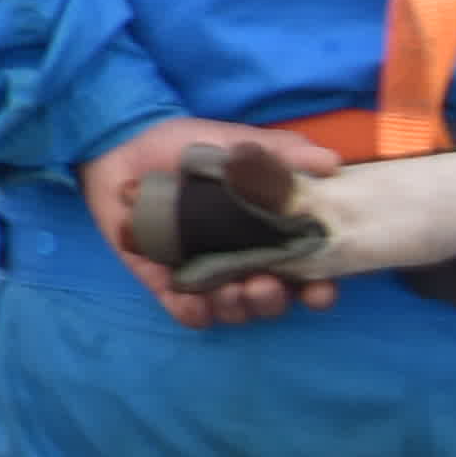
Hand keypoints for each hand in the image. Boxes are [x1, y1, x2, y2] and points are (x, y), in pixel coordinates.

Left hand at [85, 113, 338, 325]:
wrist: (126, 145)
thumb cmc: (190, 146)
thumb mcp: (239, 144)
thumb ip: (283, 153)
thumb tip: (330, 163)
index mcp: (271, 236)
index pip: (308, 274)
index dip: (319, 289)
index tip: (319, 290)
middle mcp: (244, 261)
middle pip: (271, 301)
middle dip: (272, 300)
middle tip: (262, 285)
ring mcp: (206, 273)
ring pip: (233, 310)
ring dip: (237, 307)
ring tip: (230, 290)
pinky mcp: (167, 280)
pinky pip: (186, 311)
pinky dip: (193, 312)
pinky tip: (194, 301)